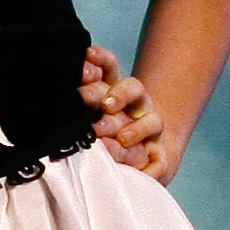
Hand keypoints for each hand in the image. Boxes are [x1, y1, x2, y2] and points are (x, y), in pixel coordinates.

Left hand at [81, 45, 176, 181]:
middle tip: (103, 105)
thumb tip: (67, 93)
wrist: (139, 156)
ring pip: (152, 121)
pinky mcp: (162, 157)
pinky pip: (160, 162)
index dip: (100, 60)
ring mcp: (151, 130)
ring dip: (137, 129)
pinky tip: (145, 173)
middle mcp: (135, 107)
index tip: (88, 57)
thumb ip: (79, 104)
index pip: (109, 67)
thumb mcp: (83, 115)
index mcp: (112, 92)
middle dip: (117, 96)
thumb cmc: (98, 133)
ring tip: (123, 139)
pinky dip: (153, 168)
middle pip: (132, 89)